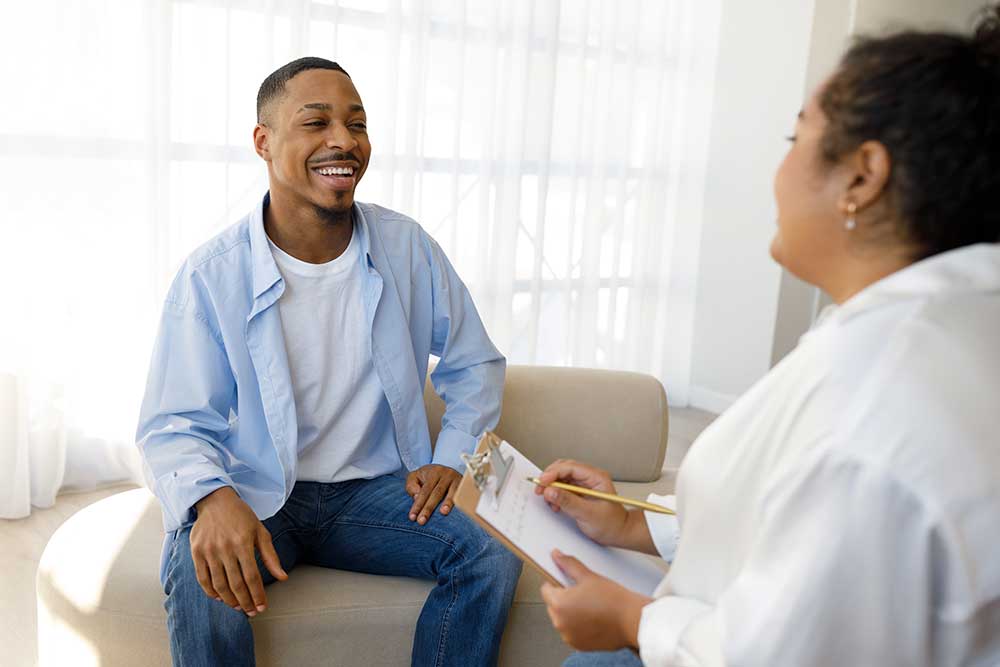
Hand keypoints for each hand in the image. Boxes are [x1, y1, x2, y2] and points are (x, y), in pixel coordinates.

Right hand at [190, 487, 287, 616]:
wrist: (215, 500)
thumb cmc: (241, 516)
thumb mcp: (260, 532)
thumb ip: (271, 556)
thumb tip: (282, 577)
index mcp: (243, 543)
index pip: (252, 577)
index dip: (258, 595)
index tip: (262, 607)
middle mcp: (225, 548)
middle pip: (236, 584)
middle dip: (245, 602)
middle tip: (251, 612)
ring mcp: (209, 551)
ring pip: (219, 584)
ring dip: (229, 600)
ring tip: (238, 607)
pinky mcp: (196, 552)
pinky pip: (202, 578)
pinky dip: (211, 592)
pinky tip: (220, 598)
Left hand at [405, 464, 461, 524]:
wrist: (445, 470)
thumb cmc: (427, 477)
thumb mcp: (415, 477)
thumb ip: (411, 486)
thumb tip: (417, 497)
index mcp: (433, 472)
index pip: (425, 490)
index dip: (418, 504)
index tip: (412, 517)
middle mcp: (447, 474)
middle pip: (437, 493)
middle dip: (429, 508)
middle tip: (422, 521)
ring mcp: (458, 480)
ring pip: (452, 492)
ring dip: (448, 503)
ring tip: (443, 513)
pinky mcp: (466, 485)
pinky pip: (463, 495)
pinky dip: (460, 503)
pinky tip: (459, 511)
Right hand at [534, 459, 630, 546]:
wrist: (618, 533)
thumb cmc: (611, 524)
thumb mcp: (588, 514)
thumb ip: (568, 501)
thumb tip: (550, 491)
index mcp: (596, 477)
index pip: (571, 467)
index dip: (554, 472)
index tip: (542, 481)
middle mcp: (589, 478)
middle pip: (564, 469)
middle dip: (550, 478)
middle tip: (540, 489)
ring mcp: (583, 485)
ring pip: (561, 478)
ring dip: (551, 487)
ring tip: (548, 500)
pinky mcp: (578, 493)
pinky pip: (562, 488)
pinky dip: (555, 495)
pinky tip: (555, 504)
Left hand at [540, 550, 651, 651]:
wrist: (632, 620)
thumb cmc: (612, 599)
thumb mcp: (588, 576)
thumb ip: (569, 564)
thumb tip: (556, 555)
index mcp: (559, 604)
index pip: (545, 590)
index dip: (555, 583)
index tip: (566, 581)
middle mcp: (560, 623)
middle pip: (553, 605)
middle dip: (563, 598)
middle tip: (582, 593)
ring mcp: (569, 636)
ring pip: (563, 619)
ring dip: (570, 613)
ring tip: (590, 605)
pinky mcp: (579, 645)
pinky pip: (572, 631)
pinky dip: (578, 625)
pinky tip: (593, 618)